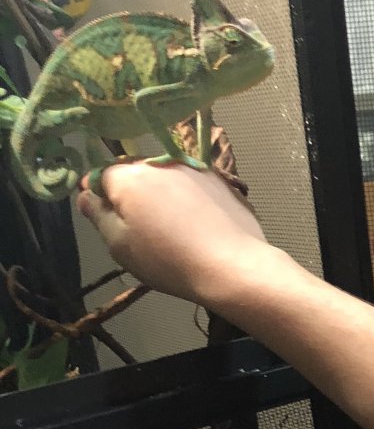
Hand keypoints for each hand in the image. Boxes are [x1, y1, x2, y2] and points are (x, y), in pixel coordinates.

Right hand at [77, 161, 270, 307]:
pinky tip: (197, 227)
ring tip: (171, 230)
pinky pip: (191, 186)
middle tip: (140, 230)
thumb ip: (98, 215)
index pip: (101, 174)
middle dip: (131, 195)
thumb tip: (85, 195)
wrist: (233, 265)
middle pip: (134, 173)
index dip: (99, 196)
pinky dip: (187, 200)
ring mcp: (194, 168)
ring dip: (160, 196)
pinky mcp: (220, 181)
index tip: (106, 218)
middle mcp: (160, 162)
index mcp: (129, 175)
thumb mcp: (120, 245)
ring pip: (164, 178)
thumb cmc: (168, 260)